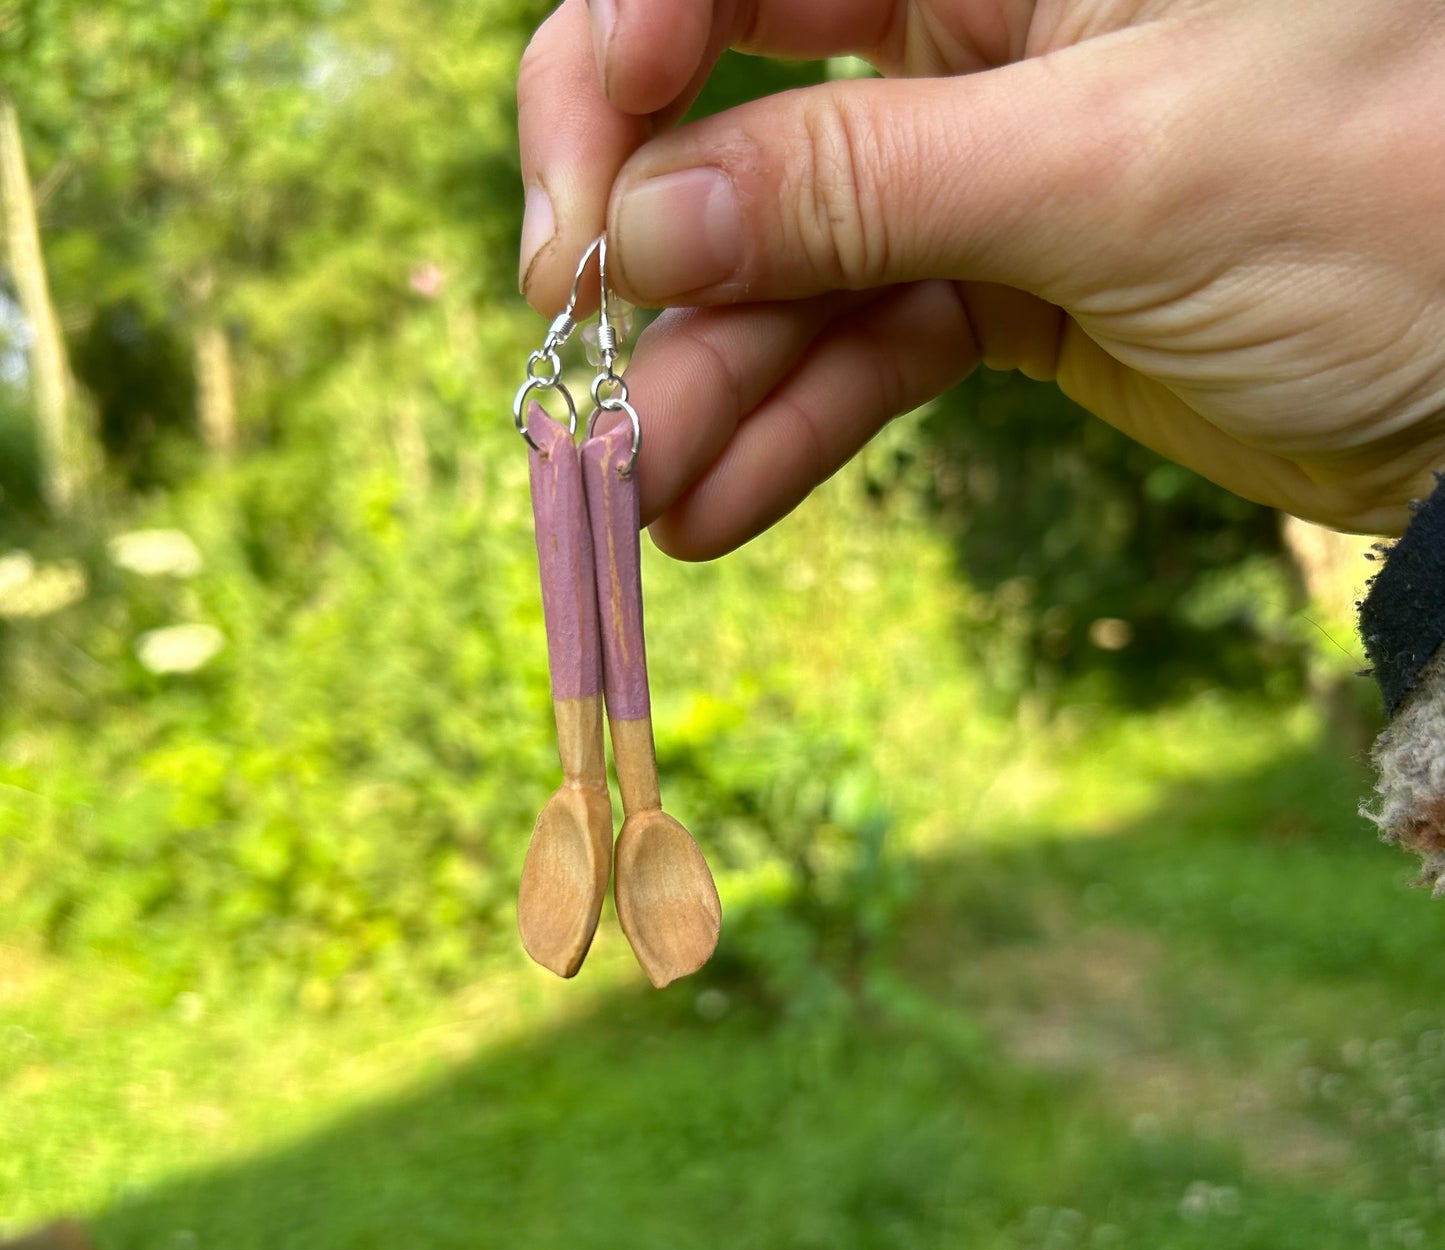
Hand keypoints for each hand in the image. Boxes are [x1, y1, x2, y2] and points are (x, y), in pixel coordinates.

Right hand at [518, 0, 1444, 558]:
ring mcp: (981, 172)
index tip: (589, 196)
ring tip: (636, 491)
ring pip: (790, 263)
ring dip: (706, 380)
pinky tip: (714, 505)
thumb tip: (648, 219)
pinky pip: (861, 351)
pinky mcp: (998, 292)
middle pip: (734, 105)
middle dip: (646, 236)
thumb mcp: (1108, 175)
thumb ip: (865, 185)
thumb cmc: (1380, 207)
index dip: (629, 53)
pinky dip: (791, 428)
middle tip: (575, 354)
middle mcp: (978, 30)